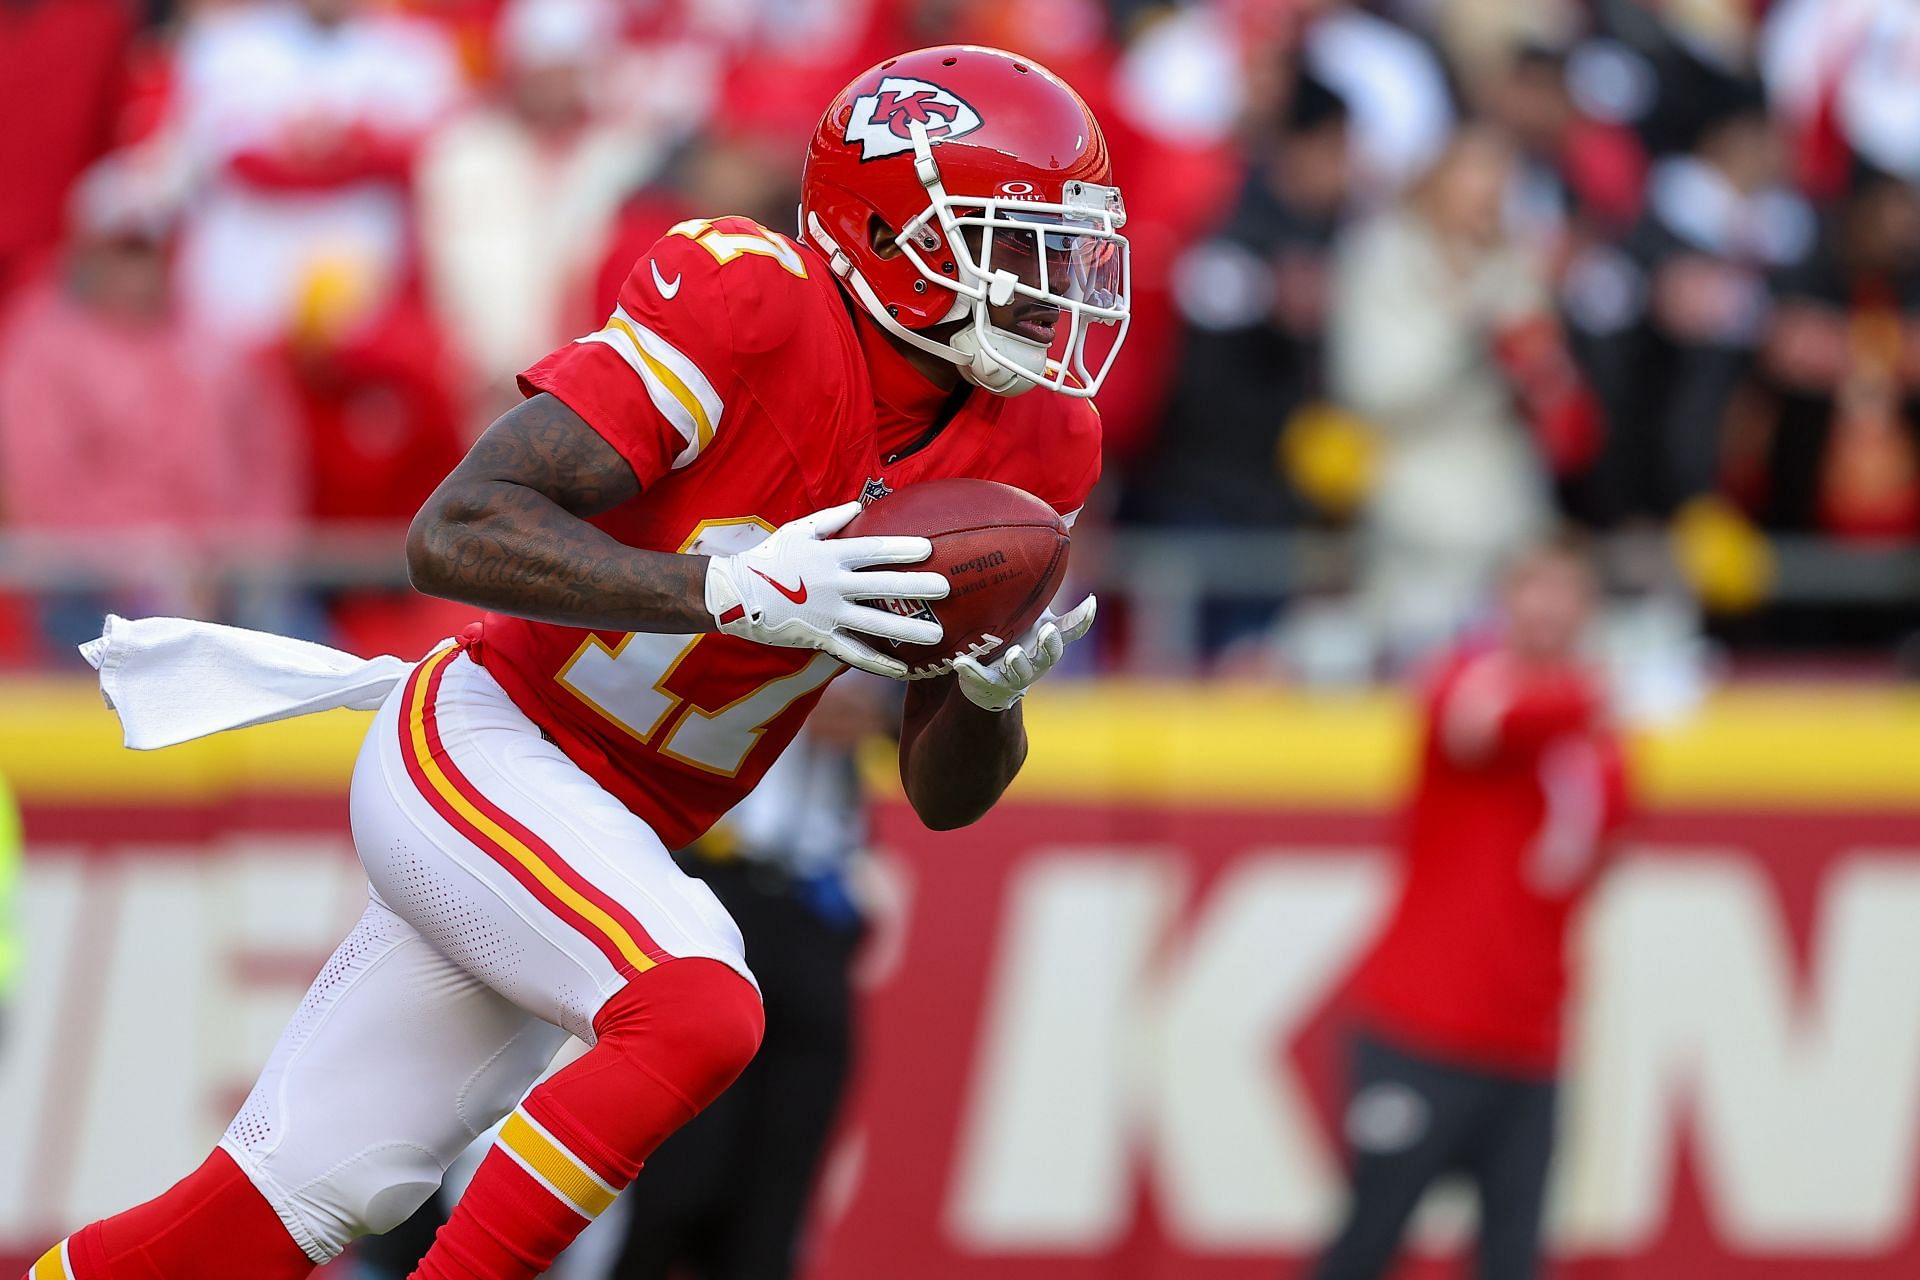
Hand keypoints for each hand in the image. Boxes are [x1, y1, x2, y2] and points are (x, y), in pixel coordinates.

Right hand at [705, 502, 946, 678]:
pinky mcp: (820, 638)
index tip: (929, 549)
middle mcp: (833, 585)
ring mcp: (828, 614)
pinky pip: (855, 653)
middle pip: (882, 585)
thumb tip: (859, 505)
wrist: (735, 595)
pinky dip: (880, 663)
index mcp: (829, 556)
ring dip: (908, 629)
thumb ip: (831, 519)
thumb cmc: (769, 558)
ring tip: (937, 635)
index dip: (901, 549)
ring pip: (875, 623)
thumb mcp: (797, 531)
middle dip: (916, 586)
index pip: (873, 550)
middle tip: (947, 587)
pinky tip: (904, 670)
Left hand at [952, 595, 1094, 711]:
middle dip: (1050, 644)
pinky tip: (961, 662)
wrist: (992, 680)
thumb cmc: (1016, 639)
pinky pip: (981, 678)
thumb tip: (1049, 558)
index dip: (1083, 618)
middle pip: (1049, 655)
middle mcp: (1037, 661)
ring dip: (1018, 663)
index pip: (1071, 630)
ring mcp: (1014, 675)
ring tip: (1012, 653)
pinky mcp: (989, 683)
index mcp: (1048, 642)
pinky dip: (972, 671)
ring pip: (1020, 673)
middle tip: (1048, 630)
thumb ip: (1040, 598)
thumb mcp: (1031, 619)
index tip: (1090, 602)